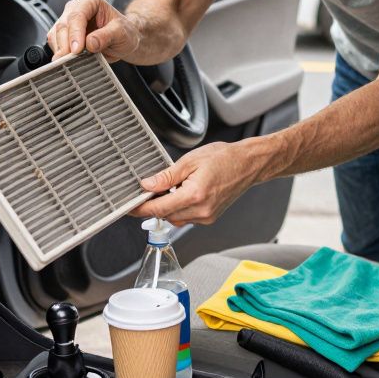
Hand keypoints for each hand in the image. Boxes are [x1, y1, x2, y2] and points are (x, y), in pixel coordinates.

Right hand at [48, 0, 140, 62]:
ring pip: (55, 35)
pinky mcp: (64, 35)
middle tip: (72, 60)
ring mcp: (68, 22)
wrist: (124, 41)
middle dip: (66, 45)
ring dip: (62, 50)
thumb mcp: (121, 33)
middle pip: (63, 25)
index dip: (75, 33)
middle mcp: (76, 9)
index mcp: (90, 1)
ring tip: (73, 62)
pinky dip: (60, 54)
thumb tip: (90, 43)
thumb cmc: (124, 32)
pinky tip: (70, 60)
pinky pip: (55, 44)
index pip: (77, 15)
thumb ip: (106, 36)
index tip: (77, 50)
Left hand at [131, 141, 264, 225]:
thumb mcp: (189, 161)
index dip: (141, 208)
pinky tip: (185, 193)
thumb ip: (166, 176)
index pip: (159, 209)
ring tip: (174, 187)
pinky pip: (187, 218)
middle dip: (155, 205)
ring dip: (168, 207)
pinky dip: (180, 208)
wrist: (248, 164)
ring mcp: (207, 216)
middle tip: (151, 189)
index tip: (130, 207)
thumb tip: (147, 185)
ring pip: (175, 219)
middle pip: (165, 216)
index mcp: (194, 195)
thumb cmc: (224, 158)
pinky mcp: (210, 218)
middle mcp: (201, 210)